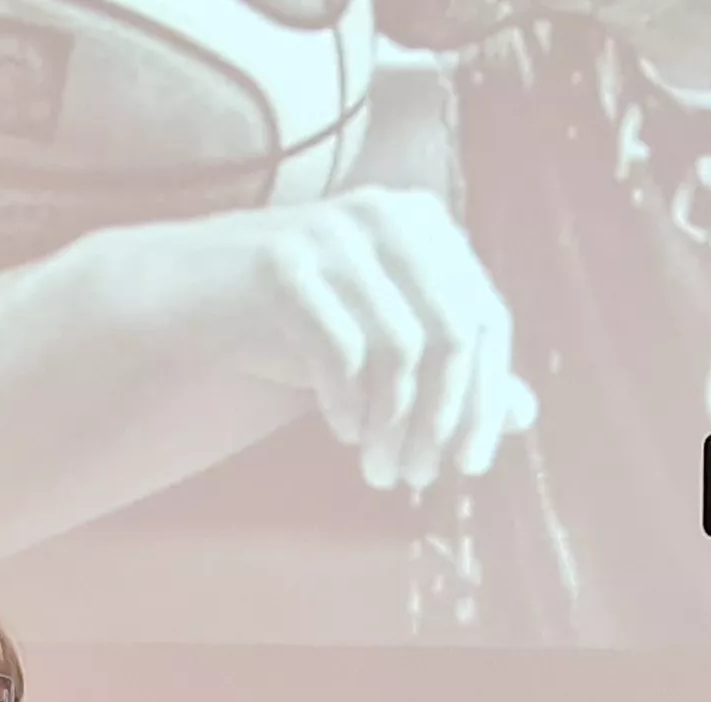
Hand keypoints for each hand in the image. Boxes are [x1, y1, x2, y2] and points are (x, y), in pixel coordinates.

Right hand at [137, 188, 537, 491]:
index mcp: (426, 225)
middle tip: (418, 477)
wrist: (184, 295)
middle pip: (451, 334)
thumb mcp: (382, 339)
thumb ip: (452, 367)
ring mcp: (334, 233)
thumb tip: (526, 413)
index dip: (487, 399)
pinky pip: (340, 351)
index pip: (485, 319)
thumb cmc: (294, 321)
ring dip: (394, 426)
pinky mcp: (282, 264)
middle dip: (441, 420)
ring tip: (379, 469)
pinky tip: (343, 432)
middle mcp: (388, 215)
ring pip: (400, 350)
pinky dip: (348, 404)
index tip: (469, 465)